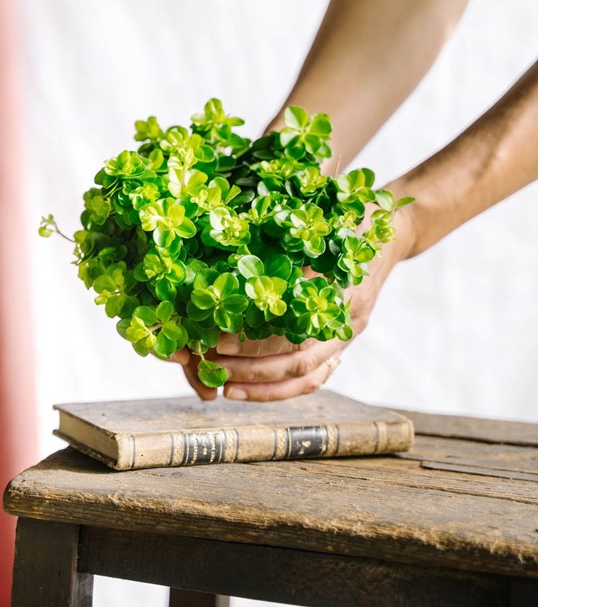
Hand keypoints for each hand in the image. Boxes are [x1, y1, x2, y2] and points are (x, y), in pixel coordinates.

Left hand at [173, 204, 415, 401]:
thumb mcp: (321, 224)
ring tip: (225, 388)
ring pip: (308, 377)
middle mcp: (348, 320)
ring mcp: (349, 334)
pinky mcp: (344, 340)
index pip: (295, 333)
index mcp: (342, 292)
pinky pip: (316, 376)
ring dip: (265, 388)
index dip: (254, 342)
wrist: (394, 231)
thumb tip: (233, 268)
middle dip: (251, 370)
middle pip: (299, 362)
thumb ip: (288, 247)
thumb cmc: (351, 218)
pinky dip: (284, 387)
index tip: (218, 340)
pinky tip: (252, 388)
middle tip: (211, 367)